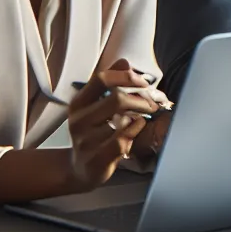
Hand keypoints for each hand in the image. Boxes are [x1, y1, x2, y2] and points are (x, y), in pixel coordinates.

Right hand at [66, 59, 161, 190]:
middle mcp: (79, 121)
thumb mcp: (95, 106)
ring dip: (140, 117)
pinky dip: (136, 130)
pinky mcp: (97, 159)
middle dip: (141, 99)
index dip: (125, 77)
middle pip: (117, 99)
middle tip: (152, 102)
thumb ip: (109, 83)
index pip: (101, 79)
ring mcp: (86, 141)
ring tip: (143, 117)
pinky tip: (137, 128)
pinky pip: (124, 139)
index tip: (142, 82)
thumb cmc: (93, 134)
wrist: (80, 169)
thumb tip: (124, 61)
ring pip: (123, 121)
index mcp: (78, 104)